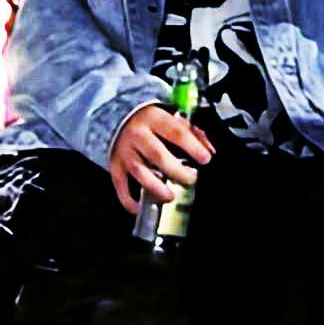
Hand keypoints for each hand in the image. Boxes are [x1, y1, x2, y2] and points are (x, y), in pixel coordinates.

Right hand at [106, 100, 215, 214]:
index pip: (176, 132)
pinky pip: (120, 184)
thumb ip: (191, 132)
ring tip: (169, 196)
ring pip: (139, 171)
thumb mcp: (170, 118)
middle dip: (176, 169)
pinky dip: (129, 199)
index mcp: (154, 119)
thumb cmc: (151, 121)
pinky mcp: (115, 165)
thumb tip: (208, 150)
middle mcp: (137, 134)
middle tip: (190, 179)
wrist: (118, 117)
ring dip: (155, 186)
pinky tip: (141, 207)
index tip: (205, 159)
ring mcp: (125, 151)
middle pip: (157, 154)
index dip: (192, 146)